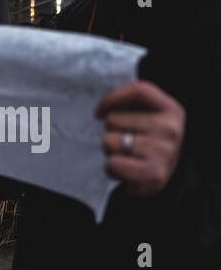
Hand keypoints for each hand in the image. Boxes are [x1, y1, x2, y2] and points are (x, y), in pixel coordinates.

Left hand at [96, 81, 185, 196]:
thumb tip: (102, 108)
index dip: (112, 98)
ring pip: (108, 141)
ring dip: (109, 150)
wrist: (161, 178)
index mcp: (171, 110)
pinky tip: (123, 169)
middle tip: (123, 141)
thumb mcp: (147, 117)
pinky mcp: (153, 173)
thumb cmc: (146, 142)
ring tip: (124, 155)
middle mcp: (170, 129)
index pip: (139, 91)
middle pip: (114, 119)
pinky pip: (112, 164)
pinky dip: (111, 168)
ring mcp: (163, 151)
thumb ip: (129, 103)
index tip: (99, 112)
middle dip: (110, 131)